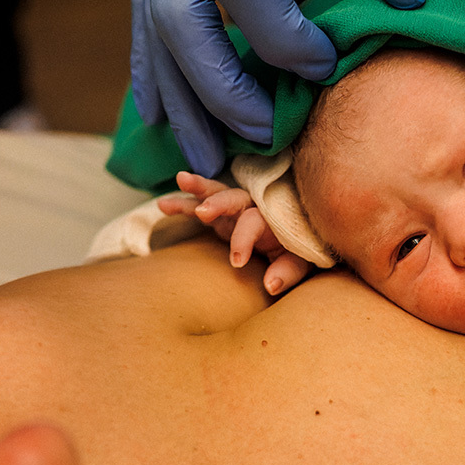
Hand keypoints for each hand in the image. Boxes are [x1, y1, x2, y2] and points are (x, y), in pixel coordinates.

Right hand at [130, 0, 427, 176]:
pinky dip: (152, 78)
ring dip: (180, 106)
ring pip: (155, 37)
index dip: (283, 37)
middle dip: (222, 89)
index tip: (322, 68)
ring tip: (207, 163)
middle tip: (266, 135)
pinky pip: (140, 30)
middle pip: (183, 23)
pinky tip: (159, 122)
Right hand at [158, 171, 312, 294]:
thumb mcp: (300, 263)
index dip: (244, 241)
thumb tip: (270, 285)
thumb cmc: (300, 252)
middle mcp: (253, 208)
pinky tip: (163, 205)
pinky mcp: (222, 216)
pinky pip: (201, 205)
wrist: (299, 240)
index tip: (236, 262)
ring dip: (199, 187)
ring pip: (217, 193)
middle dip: (218, 203)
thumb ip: (288, 271)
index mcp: (273, 219)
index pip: (254, 224)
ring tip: (180, 179)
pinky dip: (185, 202)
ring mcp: (236, 210)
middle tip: (203, 211)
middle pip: (235, 199)